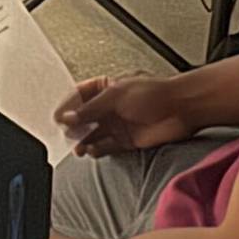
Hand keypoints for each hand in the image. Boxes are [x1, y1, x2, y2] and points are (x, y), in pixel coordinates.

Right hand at [55, 73, 200, 157]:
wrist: (181, 108)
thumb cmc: (156, 93)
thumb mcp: (115, 96)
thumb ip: (90, 109)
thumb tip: (68, 117)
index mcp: (107, 87)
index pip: (80, 96)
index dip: (68, 106)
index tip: (57, 116)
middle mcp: (111, 106)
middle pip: (85, 117)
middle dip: (74, 126)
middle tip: (66, 133)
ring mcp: (119, 123)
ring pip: (94, 134)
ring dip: (84, 140)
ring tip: (77, 147)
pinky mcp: (127, 140)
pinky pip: (106, 147)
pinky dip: (97, 150)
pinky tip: (91, 151)